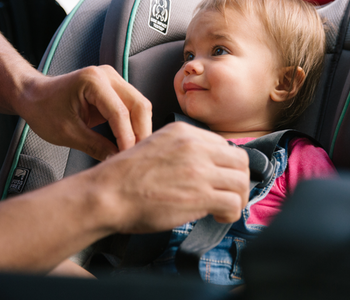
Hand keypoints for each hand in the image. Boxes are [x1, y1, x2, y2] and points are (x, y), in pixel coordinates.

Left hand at [17, 65, 151, 159]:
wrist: (33, 95)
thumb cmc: (43, 109)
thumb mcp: (67, 133)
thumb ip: (95, 146)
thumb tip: (116, 159)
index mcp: (93, 80)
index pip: (120, 112)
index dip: (126, 137)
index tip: (126, 157)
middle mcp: (107, 75)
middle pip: (139, 105)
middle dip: (141, 132)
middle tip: (136, 156)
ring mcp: (113, 80)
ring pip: (140, 106)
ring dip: (140, 129)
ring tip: (134, 151)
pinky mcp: (115, 89)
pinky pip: (133, 108)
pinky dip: (134, 125)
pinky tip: (130, 141)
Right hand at [90, 122, 249, 233]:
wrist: (107, 194)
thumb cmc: (125, 177)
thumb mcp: (156, 146)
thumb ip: (182, 149)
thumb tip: (204, 165)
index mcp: (184, 132)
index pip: (224, 145)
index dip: (225, 166)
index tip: (220, 179)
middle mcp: (195, 146)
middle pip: (239, 160)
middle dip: (238, 180)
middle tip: (230, 194)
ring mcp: (199, 169)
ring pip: (241, 181)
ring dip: (238, 198)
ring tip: (225, 208)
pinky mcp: (200, 194)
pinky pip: (233, 202)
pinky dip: (231, 213)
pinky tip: (218, 216)